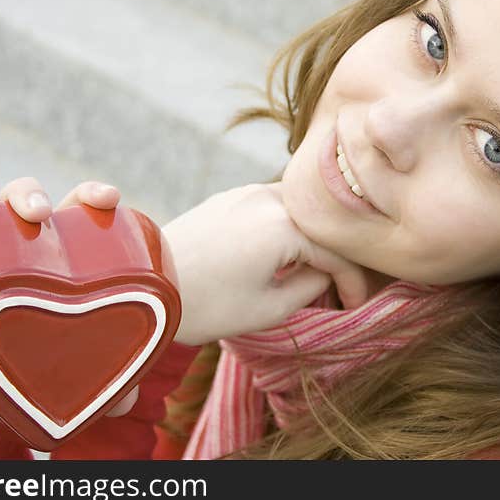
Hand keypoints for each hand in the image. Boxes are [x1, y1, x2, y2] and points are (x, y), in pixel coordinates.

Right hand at [0, 178, 137, 443]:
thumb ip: (99, 383)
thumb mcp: (71, 372)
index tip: (108, 199)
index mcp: (52, 256)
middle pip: (16, 199)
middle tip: (42, 215)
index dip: (90, 195)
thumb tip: (125, 402)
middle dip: (28, 194)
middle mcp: (5, 250)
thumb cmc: (31, 361)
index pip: (73, 209)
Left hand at [162, 182, 369, 345]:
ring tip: (314, 269)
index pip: (337, 253)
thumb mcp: (268, 308)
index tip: (353, 306)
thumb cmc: (207, 304)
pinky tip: (285, 252)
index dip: (353, 283)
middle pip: (323, 223)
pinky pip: (275, 204)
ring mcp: (247, 191)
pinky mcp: (230, 195)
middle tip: (342, 286)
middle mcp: (270, 197)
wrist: (146, 285)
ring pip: (301, 209)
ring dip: (313, 237)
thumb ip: (310, 287)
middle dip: (337, 254)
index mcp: (285, 226)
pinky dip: (289, 225)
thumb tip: (326, 275)